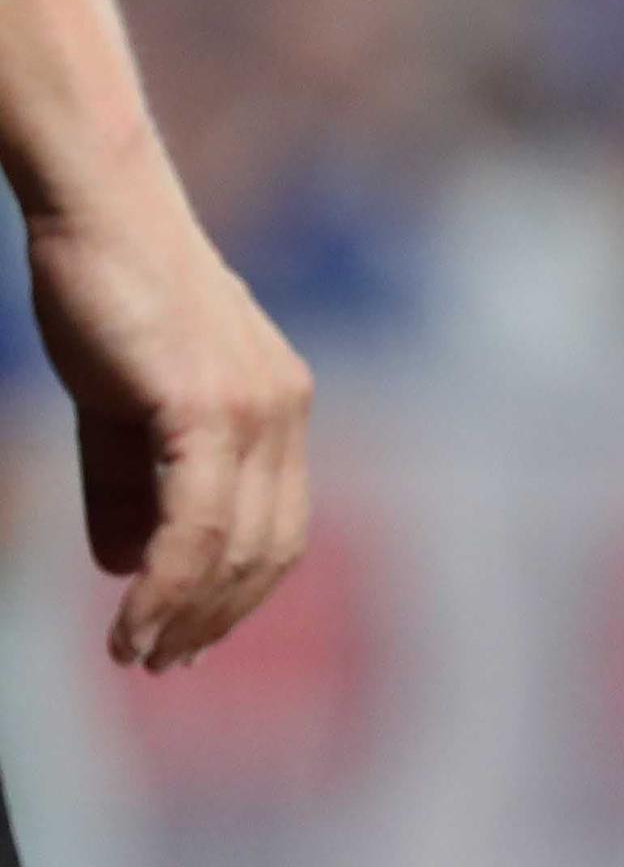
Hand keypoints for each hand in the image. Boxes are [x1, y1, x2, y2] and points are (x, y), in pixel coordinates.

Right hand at [23, 158, 311, 668]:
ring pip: (236, 547)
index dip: (239, 591)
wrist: (94, 204)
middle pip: (271, 550)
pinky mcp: (210, 407)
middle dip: (218, 617)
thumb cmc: (104, 290)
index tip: (193, 636)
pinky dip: (169, 583)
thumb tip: (129, 568)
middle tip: (164, 662)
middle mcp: (285, 413)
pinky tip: (135, 618)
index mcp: (281, 411)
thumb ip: (130, 486)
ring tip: (140, 654)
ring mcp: (257, 410)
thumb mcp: (121, 406)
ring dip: (188, 613)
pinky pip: (199, 524)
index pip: (279, 527)